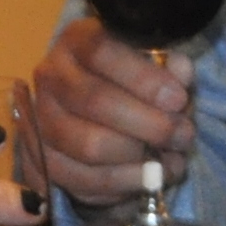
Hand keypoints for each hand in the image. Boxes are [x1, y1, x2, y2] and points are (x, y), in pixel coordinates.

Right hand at [31, 17, 194, 206]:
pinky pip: (82, 180)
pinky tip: (150, 179)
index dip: (143, 78)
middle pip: (95, 102)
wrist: (100, 104)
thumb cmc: (134, 78)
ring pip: (88, 146)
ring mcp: (41, 121)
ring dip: (139, 160)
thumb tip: (180, 72)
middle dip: (149, 125)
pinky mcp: (44, 161)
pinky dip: (124, 184)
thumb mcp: (155, 62)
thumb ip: (170, 65)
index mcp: (77, 40)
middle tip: (184, 136)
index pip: (102, 52)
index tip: (178, 100)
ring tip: (172, 161)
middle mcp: (51, 77)